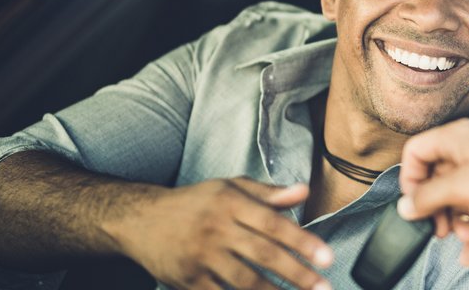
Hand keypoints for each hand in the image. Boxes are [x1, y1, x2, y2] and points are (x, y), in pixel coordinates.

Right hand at [106, 177, 333, 289]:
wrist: (139, 219)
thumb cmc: (195, 203)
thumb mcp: (229, 188)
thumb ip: (268, 193)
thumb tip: (304, 191)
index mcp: (230, 203)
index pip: (273, 223)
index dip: (302, 241)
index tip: (328, 258)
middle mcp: (216, 229)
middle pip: (263, 254)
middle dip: (297, 274)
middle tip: (323, 287)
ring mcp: (200, 256)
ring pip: (244, 280)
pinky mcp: (187, 280)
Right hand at [397, 120, 468, 264]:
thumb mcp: (462, 189)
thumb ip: (429, 197)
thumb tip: (406, 205)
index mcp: (457, 138)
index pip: (417, 152)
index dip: (410, 179)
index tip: (413, 204)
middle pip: (439, 177)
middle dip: (437, 208)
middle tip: (439, 230)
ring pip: (463, 194)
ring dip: (459, 221)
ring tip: (464, 240)